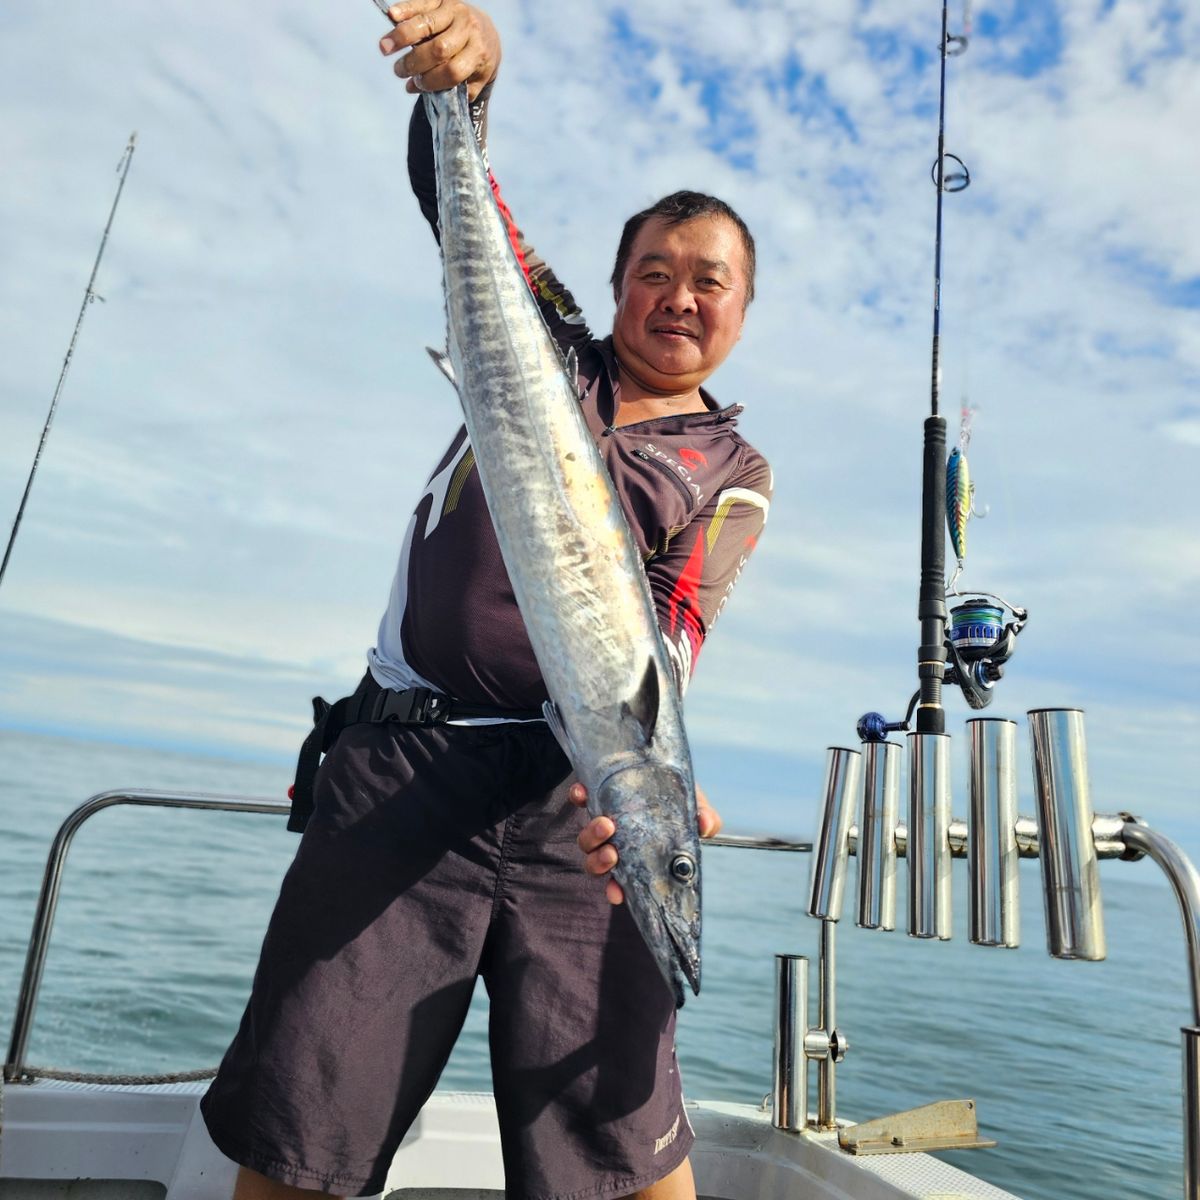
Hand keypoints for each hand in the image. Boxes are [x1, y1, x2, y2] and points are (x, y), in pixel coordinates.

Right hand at [378, 1, 500, 99]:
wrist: (487, 32)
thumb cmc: (475, 62)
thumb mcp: (474, 80)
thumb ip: (451, 90)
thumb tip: (414, 86)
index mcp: (478, 54)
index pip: (452, 71)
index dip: (431, 81)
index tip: (417, 84)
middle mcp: (468, 30)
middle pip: (438, 49)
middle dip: (414, 63)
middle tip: (398, 71)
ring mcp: (456, 11)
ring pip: (427, 24)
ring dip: (402, 36)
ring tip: (384, 48)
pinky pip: (422, 3)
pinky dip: (405, 8)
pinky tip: (392, 15)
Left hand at [570, 782, 720, 905]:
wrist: (660, 761)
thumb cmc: (677, 795)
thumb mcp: (694, 807)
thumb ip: (704, 819)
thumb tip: (706, 827)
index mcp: (638, 854)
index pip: (622, 880)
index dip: (616, 890)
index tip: (617, 894)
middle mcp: (616, 841)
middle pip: (597, 863)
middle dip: (600, 863)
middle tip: (612, 853)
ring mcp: (601, 819)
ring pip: (586, 840)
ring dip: (592, 837)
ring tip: (607, 825)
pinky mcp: (592, 793)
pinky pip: (578, 799)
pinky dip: (578, 797)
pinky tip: (583, 792)